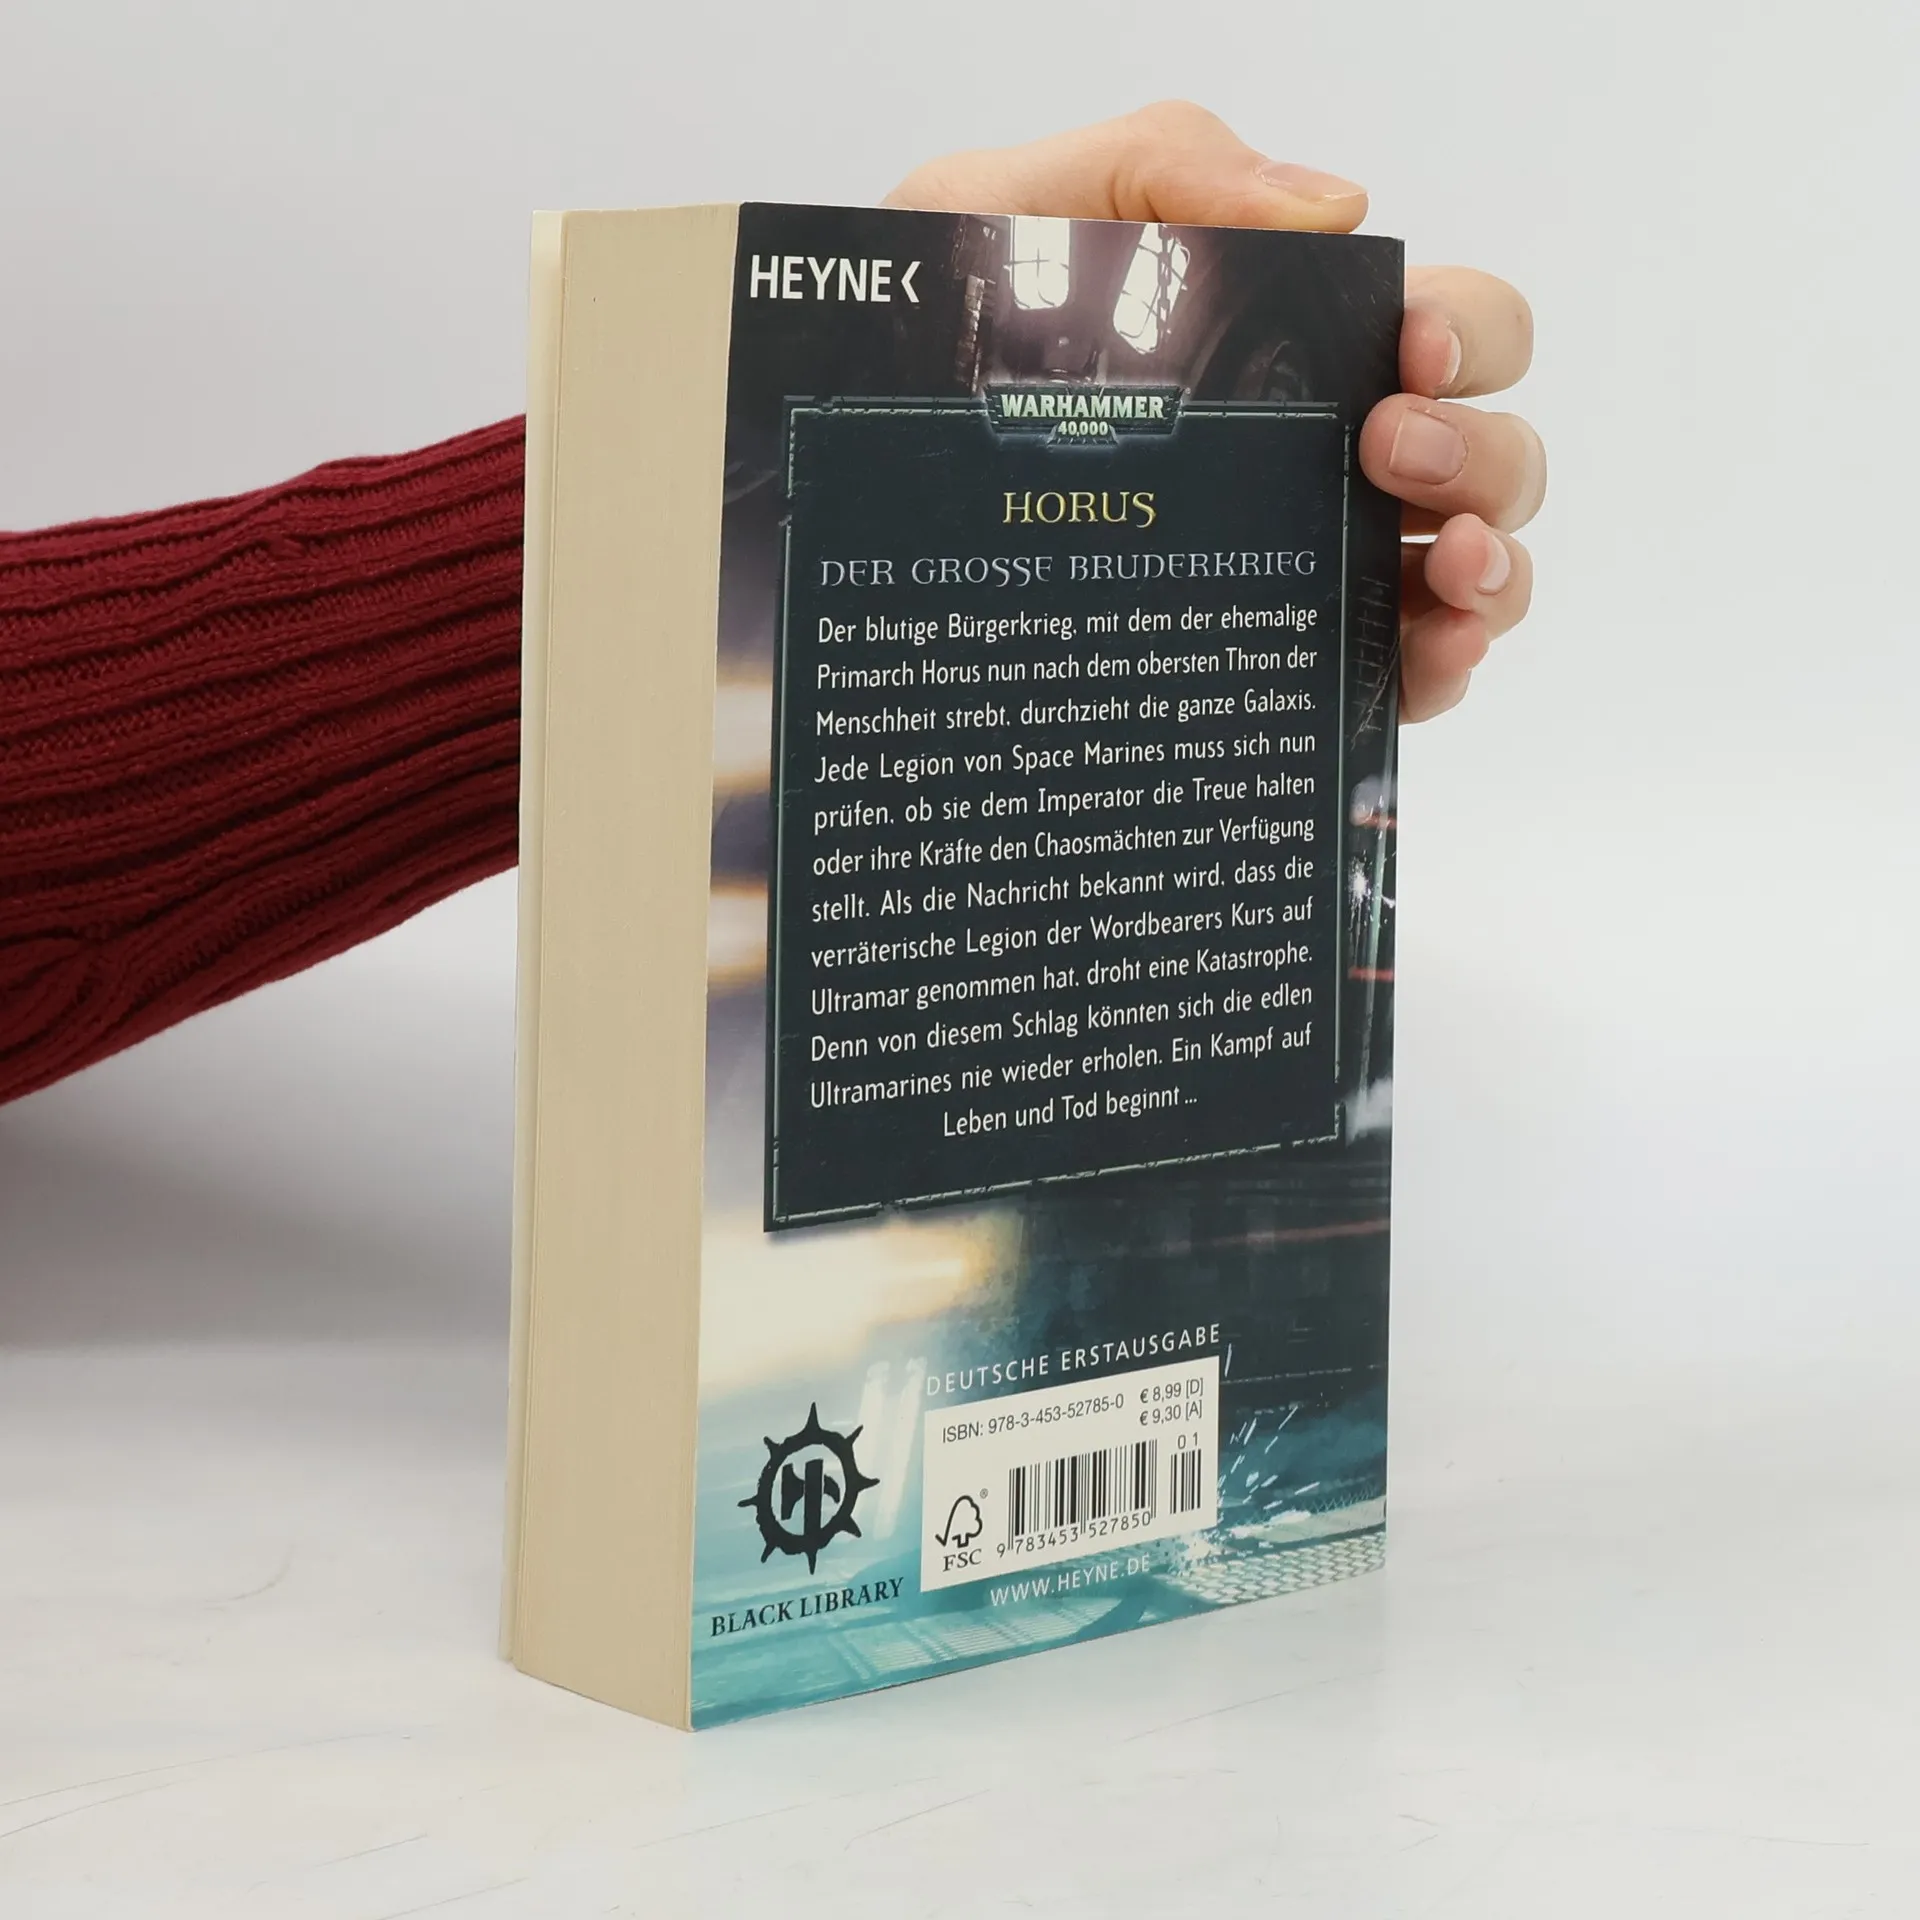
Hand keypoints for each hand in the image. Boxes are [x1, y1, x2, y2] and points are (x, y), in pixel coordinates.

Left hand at [886, 101, 1542, 720]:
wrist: (835, 455)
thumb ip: (1161, 169)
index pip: (1445, 323)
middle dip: (1482, 452)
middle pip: (1485, 452)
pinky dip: (1439, 668)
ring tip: (1443, 575)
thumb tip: (1340, 206)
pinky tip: (1421, 656)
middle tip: (1387, 452)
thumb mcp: (1011, 209)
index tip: (1410, 347)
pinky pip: (1394, 675)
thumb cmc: (930, 333)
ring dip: (1494, 567)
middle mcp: (1319, 455)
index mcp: (1288, 339)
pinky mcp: (1269, 661)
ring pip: (1469, 568)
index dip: (1468, 331)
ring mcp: (1303, 564)